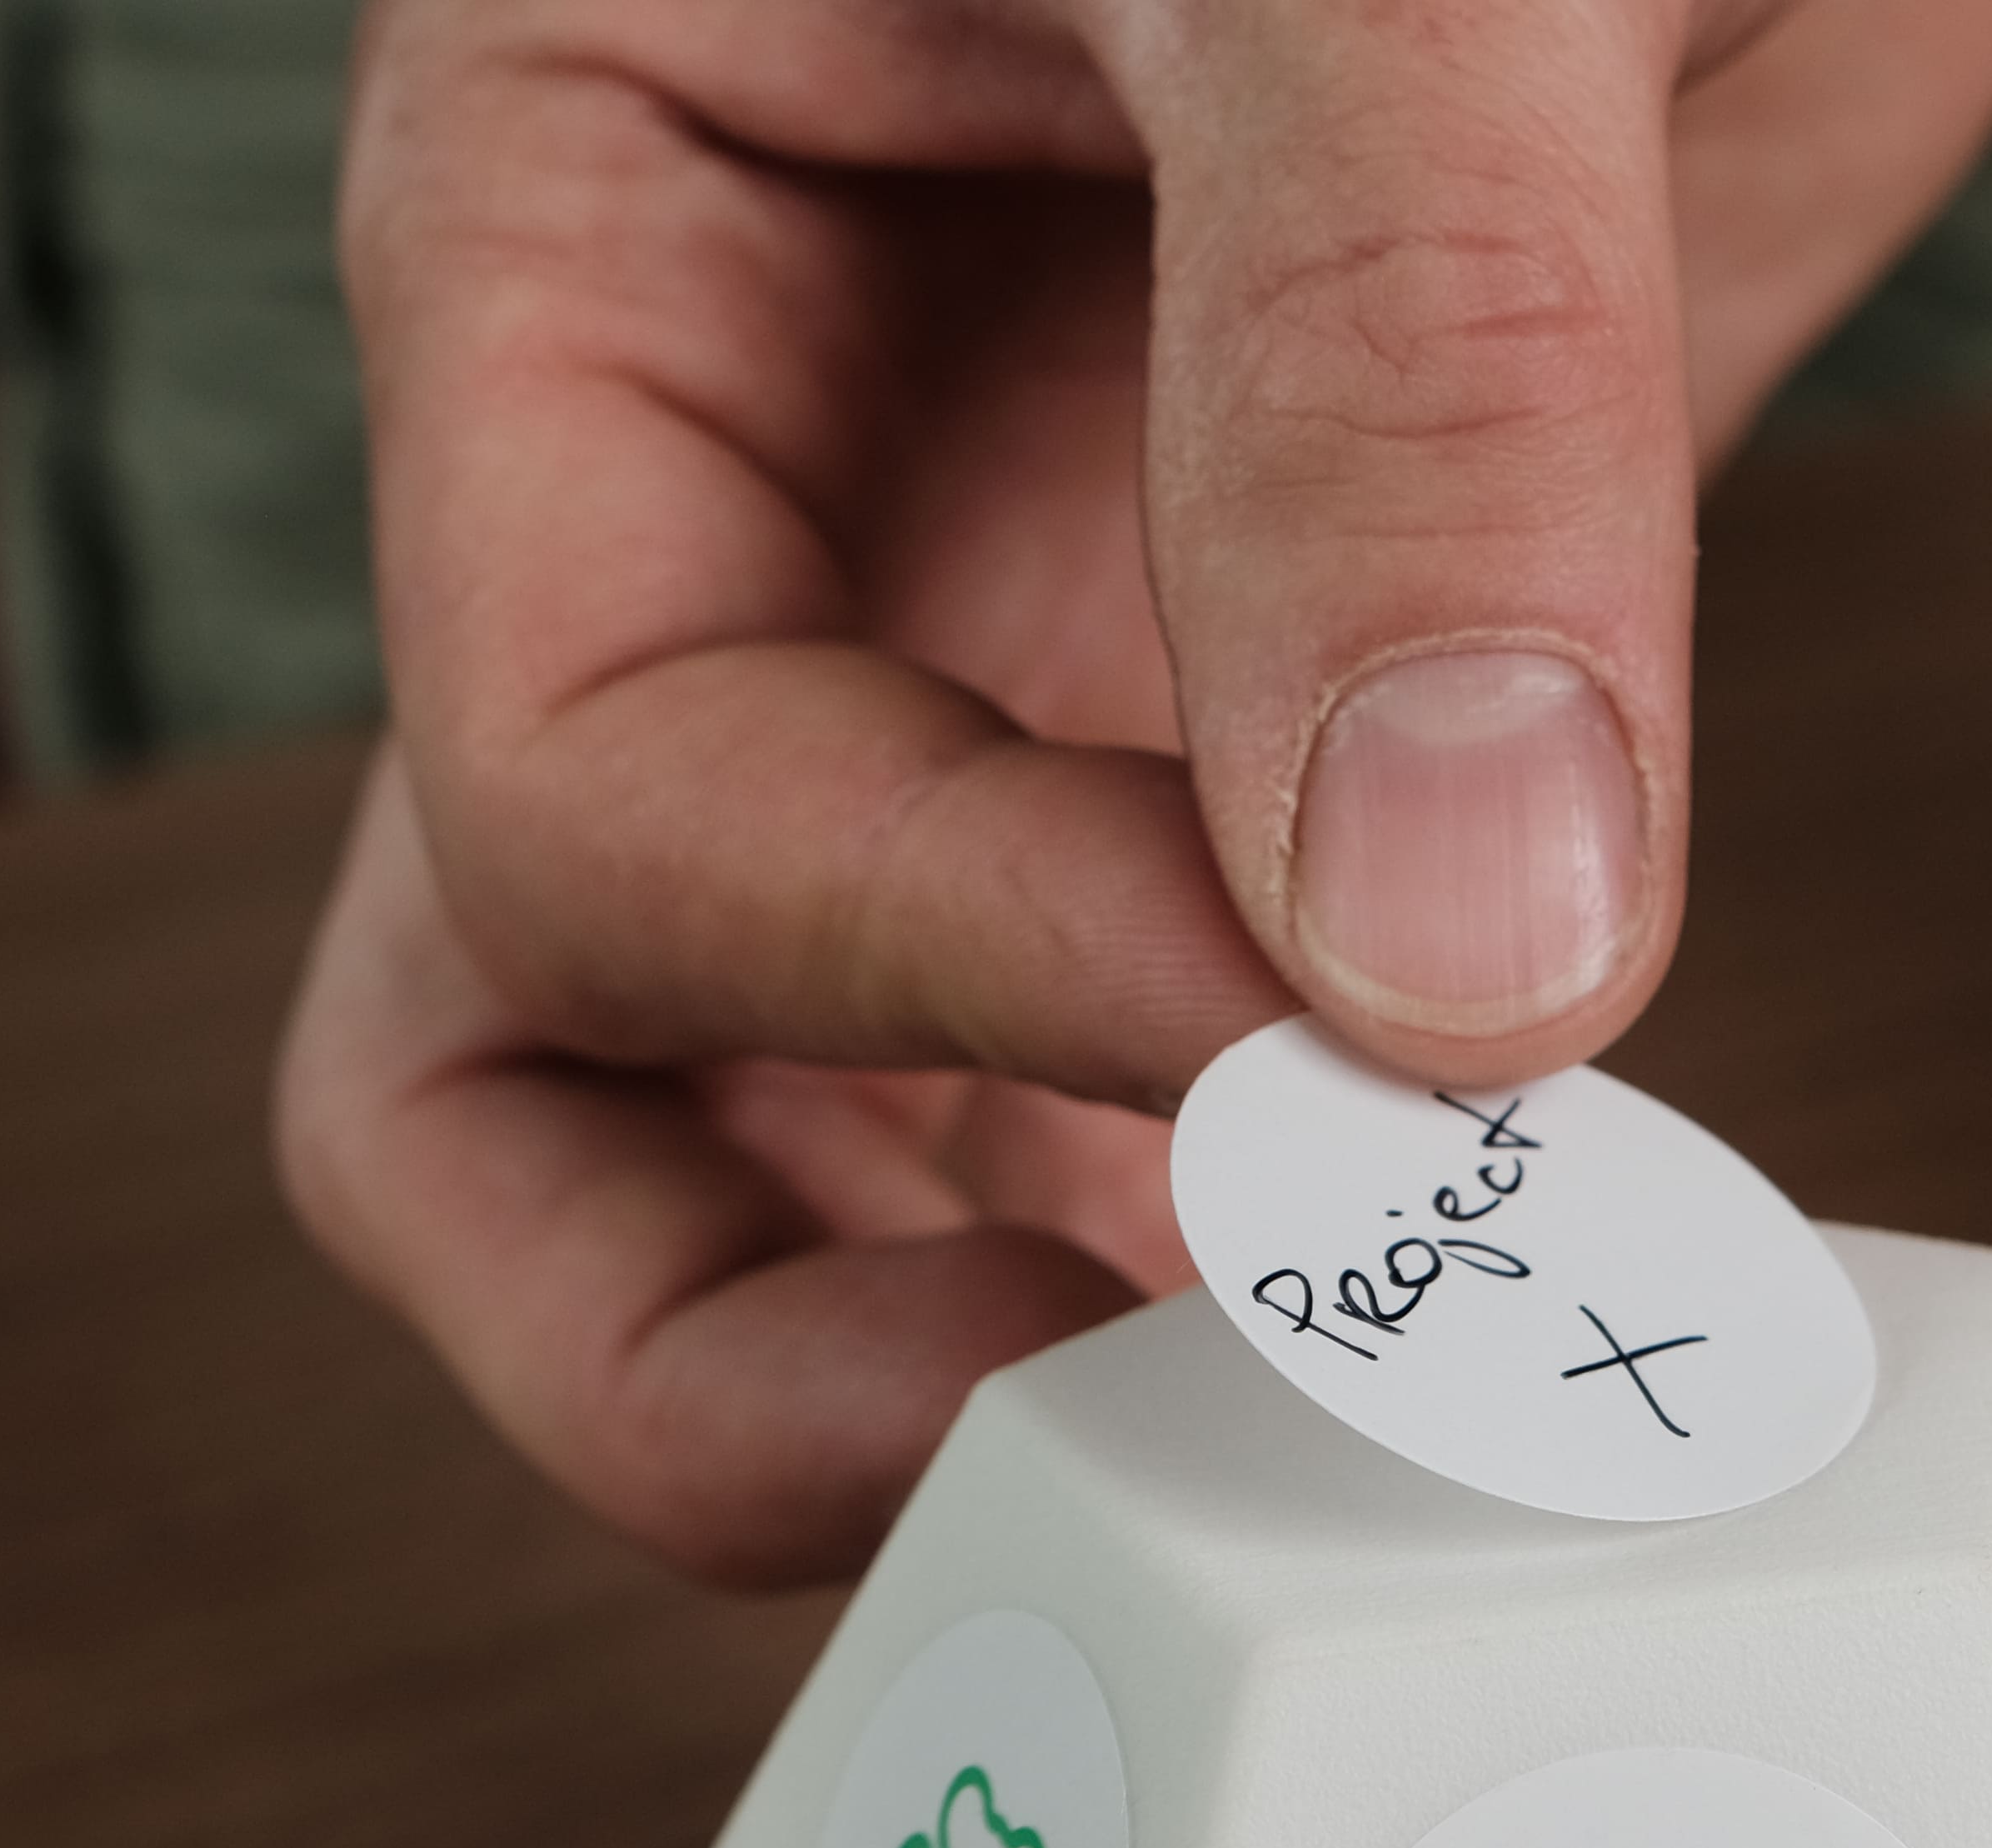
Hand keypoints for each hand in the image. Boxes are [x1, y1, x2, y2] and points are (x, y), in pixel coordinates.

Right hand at [275, 0, 1991, 1582]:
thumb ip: (1399, 356)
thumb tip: (1441, 925)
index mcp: (586, 239)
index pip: (605, 802)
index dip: (939, 971)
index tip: (1322, 1029)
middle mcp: (735, 483)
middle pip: (513, 1076)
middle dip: (730, 1344)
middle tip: (1079, 1465)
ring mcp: (988, 623)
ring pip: (797, 1139)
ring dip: (1012, 1344)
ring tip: (1319, 1443)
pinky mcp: (1253, 695)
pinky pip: (1157, 1069)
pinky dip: (1287, 1233)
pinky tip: (1478, 1300)